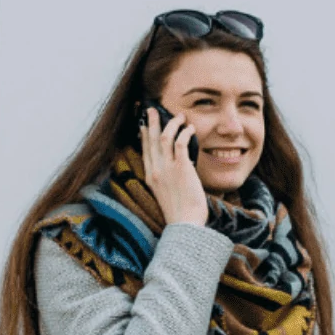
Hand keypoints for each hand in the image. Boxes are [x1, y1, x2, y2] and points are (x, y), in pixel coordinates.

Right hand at [140, 108, 206, 227]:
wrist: (185, 225)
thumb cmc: (182, 215)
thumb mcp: (167, 196)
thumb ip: (167, 182)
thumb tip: (177, 172)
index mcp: (151, 177)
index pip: (145, 150)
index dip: (144, 136)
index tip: (144, 126)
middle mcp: (156, 170)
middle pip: (150, 139)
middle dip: (151, 122)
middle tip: (153, 109)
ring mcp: (168, 169)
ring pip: (164, 137)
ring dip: (171, 124)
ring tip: (179, 116)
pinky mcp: (181, 169)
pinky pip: (180, 143)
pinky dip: (184, 133)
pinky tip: (190, 128)